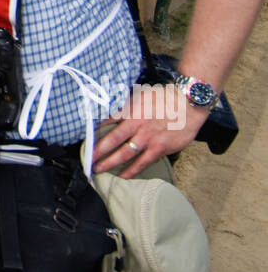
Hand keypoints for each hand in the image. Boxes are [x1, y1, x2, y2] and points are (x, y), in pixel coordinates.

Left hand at [92, 82, 206, 177]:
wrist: (188, 104)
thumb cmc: (165, 97)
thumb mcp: (141, 95)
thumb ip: (127, 105)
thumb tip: (112, 110)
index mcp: (130, 110)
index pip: (106, 120)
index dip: (93, 130)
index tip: (83, 138)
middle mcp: (136, 125)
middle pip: (111, 140)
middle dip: (96, 151)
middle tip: (86, 159)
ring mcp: (147, 138)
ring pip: (124, 154)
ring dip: (109, 163)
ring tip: (98, 169)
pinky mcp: (159, 148)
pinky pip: (142, 163)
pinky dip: (131, 171)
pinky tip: (123, 176)